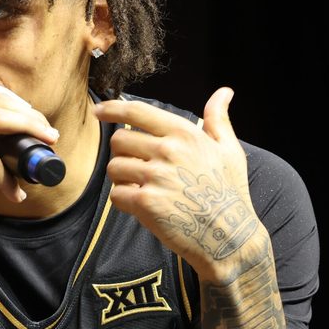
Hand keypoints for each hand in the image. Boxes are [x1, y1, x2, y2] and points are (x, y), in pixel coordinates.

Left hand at [93, 88, 264, 279]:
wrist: (229, 236)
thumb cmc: (229, 193)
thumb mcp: (230, 150)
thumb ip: (218, 119)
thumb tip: (223, 92)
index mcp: (184, 134)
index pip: (137, 112)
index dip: (112, 109)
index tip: (99, 111)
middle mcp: (168, 151)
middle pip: (118, 140)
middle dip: (122, 154)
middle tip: (137, 167)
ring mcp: (155, 177)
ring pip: (114, 167)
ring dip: (122, 179)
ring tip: (142, 187)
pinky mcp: (146, 202)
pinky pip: (116, 194)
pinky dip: (124, 201)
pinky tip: (143, 204)